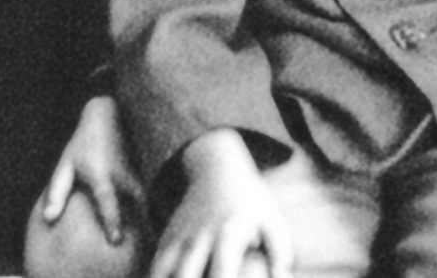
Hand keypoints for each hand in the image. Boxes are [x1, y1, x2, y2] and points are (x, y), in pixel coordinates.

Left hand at [40, 94, 143, 246]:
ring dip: (147, 226)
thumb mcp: (65, 166)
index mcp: (101, 176)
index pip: (108, 200)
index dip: (112, 220)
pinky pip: (146, 201)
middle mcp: (122, 178)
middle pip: (135, 208)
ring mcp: (134, 178)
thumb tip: (48, 220)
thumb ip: (57, 193)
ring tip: (149, 253)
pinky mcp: (140, 179)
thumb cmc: (81, 146)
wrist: (107, 119)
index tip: (116, 241)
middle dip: (139, 231)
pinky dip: (149, 218)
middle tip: (141, 259)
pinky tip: (149, 237)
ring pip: (145, 205)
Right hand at [154, 130, 290, 277]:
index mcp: (229, 234)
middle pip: (185, 275)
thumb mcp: (271, 221)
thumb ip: (280, 253)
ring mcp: (179, 239)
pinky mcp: (166, 240)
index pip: (222, 272)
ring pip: (162, 273)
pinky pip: (155, 269)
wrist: (214, 168)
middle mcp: (200, 238)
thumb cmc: (250, 202)